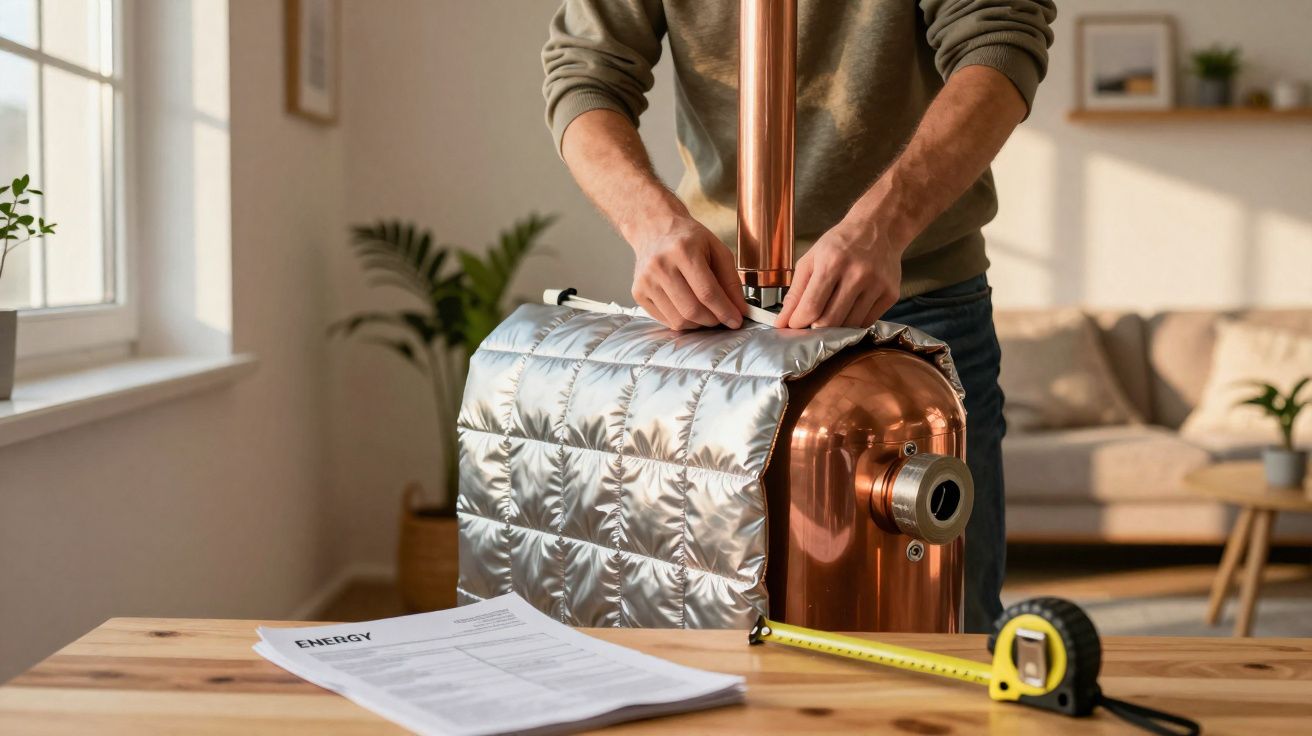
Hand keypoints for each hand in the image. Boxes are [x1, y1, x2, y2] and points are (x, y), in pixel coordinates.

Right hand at [631, 217, 748, 329]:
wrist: (654, 229)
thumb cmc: (688, 239)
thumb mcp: (717, 249)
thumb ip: (731, 280)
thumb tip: (740, 310)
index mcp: (683, 250)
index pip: (707, 292)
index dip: (725, 311)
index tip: (736, 321)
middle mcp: (660, 266)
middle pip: (692, 310)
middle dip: (713, 320)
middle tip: (722, 317)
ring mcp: (646, 281)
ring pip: (678, 320)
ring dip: (698, 323)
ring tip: (705, 312)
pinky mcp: (638, 293)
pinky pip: (665, 320)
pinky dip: (682, 321)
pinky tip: (687, 307)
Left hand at [775, 220, 902, 328]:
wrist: (878, 228)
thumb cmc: (840, 244)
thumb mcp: (810, 260)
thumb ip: (795, 293)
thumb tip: (782, 322)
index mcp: (832, 263)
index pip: (811, 306)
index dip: (798, 322)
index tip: (793, 324)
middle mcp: (857, 274)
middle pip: (830, 321)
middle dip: (815, 327)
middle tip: (811, 321)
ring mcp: (877, 285)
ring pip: (849, 326)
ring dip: (835, 327)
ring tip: (831, 312)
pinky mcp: (891, 294)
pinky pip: (866, 322)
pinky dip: (853, 323)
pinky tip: (849, 308)